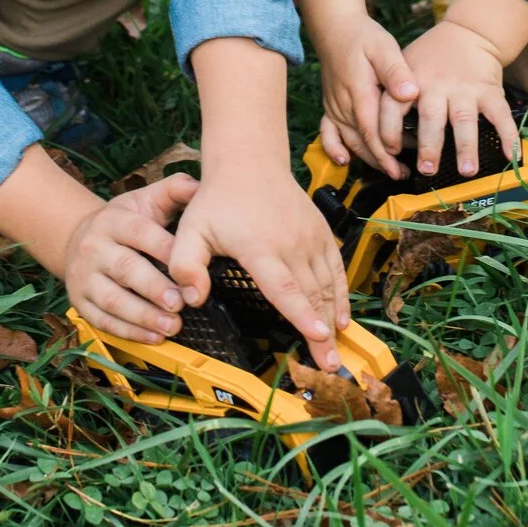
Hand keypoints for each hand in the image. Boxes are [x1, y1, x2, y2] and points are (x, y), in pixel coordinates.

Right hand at [62, 172, 196, 344]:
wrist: (78, 239)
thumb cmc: (124, 222)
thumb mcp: (145, 200)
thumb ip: (173, 191)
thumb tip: (199, 187)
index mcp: (113, 221)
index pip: (139, 233)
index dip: (165, 249)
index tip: (189, 266)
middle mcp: (94, 248)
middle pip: (126, 269)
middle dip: (154, 288)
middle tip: (181, 302)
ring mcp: (84, 277)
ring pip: (112, 299)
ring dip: (144, 315)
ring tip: (172, 325)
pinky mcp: (80, 302)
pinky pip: (103, 320)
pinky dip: (129, 332)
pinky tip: (154, 337)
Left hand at [168, 168, 352, 370]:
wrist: (249, 161)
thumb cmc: (218, 199)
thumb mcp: (190, 229)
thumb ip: (186, 266)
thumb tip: (191, 300)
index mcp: (260, 247)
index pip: (285, 287)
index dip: (302, 315)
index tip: (319, 336)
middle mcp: (291, 243)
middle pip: (312, 295)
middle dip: (323, 333)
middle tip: (330, 366)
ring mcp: (310, 237)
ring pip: (327, 285)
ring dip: (334, 319)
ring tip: (337, 350)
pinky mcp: (321, 232)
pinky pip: (336, 268)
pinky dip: (342, 294)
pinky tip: (341, 318)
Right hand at [313, 11, 417, 178]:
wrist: (335, 28)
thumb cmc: (362, 37)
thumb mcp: (384, 47)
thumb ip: (396, 71)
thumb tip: (409, 92)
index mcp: (359, 92)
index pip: (372, 130)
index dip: (386, 149)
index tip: (402, 161)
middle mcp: (344, 104)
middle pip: (362, 141)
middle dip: (382, 162)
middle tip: (402, 174)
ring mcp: (335, 107)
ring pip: (349, 141)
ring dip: (367, 159)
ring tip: (389, 171)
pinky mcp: (331, 107)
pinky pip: (328, 133)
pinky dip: (334, 148)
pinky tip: (344, 160)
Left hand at [400, 21, 518, 179]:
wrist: (468, 32)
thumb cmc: (429, 59)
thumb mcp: (404, 68)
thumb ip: (392, 97)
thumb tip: (381, 142)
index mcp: (411, 81)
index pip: (393, 106)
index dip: (389, 130)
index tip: (391, 151)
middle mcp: (437, 85)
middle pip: (431, 117)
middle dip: (429, 145)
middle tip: (427, 170)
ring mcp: (465, 89)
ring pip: (464, 119)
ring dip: (466, 146)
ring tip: (467, 171)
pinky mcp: (489, 91)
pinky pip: (500, 114)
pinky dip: (508, 135)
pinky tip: (511, 156)